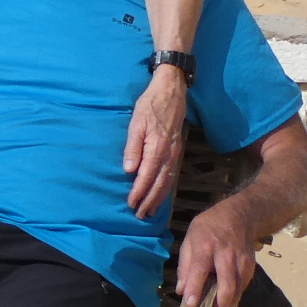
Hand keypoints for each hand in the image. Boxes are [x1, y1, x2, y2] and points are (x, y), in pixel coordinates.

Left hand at [123, 65, 188, 217]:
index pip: (147, 175)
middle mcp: (169, 153)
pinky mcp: (177, 149)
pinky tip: (161, 194)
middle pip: (160, 182)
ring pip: (168, 180)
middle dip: (150, 200)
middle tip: (141, 215)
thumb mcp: (136, 123)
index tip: (131, 204)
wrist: (171, 90)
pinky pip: (172, 173)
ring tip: (150, 210)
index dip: (139, 191)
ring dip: (159, 197)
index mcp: (157, 147)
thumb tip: (129, 170)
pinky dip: (166, 187)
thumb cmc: (150, 105)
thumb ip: (133, 146)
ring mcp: (175, 152)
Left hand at [176, 203, 256, 306]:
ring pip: (237, 290)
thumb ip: (185, 266)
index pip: (199, 271)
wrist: (239, 215)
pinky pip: (242, 287)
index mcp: (205, 246)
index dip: (195, 289)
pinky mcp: (250, 266)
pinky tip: (223, 303)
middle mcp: (225, 255)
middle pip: (226, 286)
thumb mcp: (189, 239)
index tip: (191, 306)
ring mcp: (241, 261)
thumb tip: (181, 290)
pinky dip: (233, 297)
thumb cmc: (208, 228)